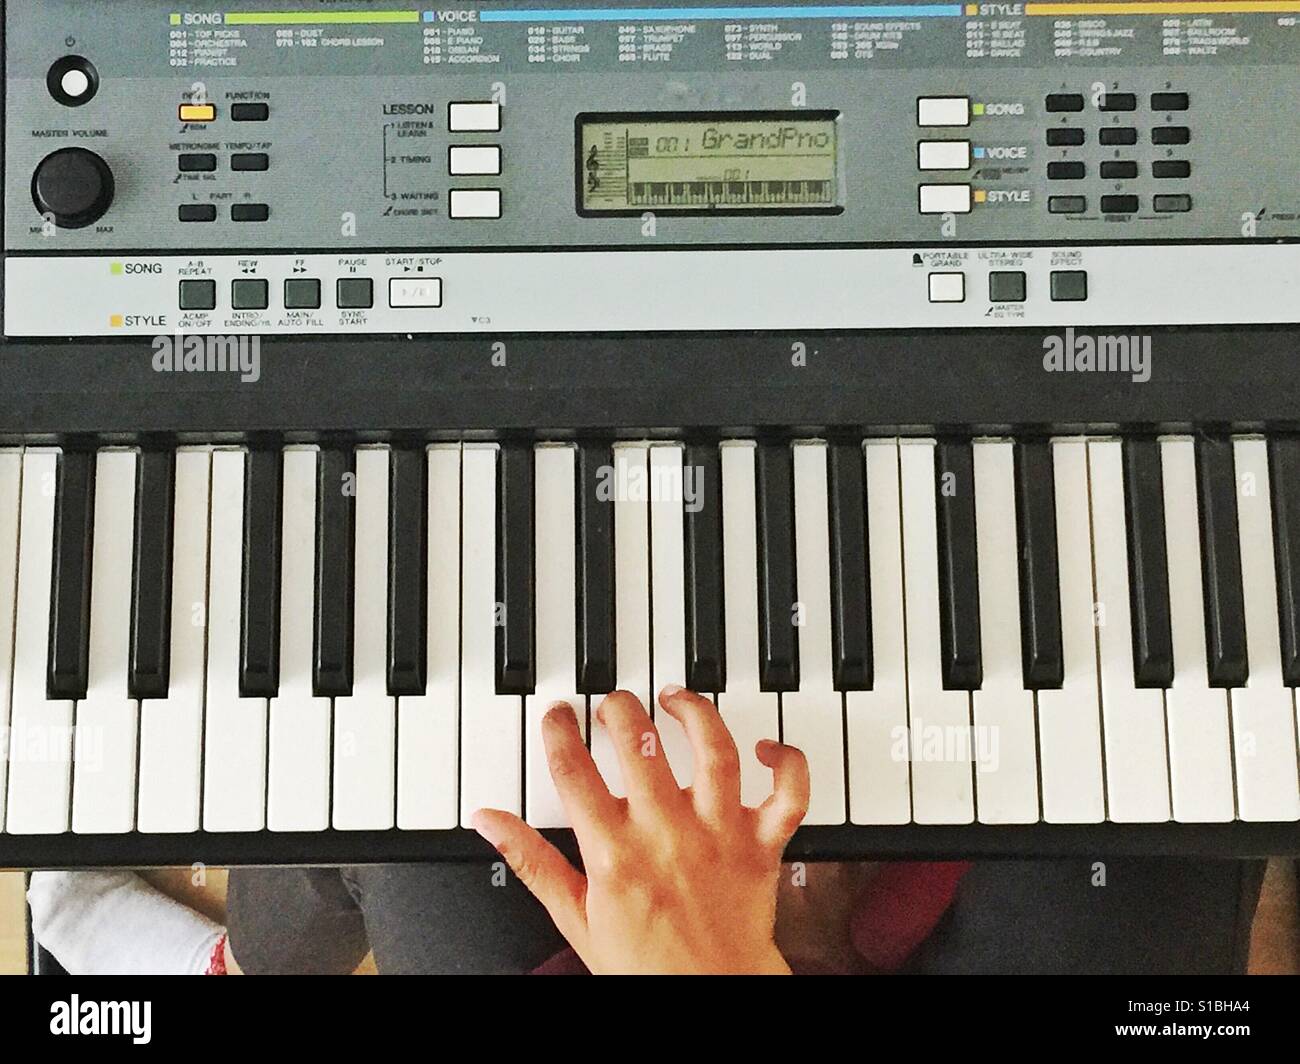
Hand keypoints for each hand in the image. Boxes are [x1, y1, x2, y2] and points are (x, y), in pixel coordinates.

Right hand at [472, 685, 808, 974]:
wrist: (710, 998)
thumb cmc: (645, 966)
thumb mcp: (574, 917)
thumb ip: (531, 861)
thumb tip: (488, 820)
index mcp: (615, 855)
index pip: (574, 772)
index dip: (559, 731)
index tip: (557, 714)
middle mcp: (667, 835)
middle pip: (639, 744)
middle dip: (619, 709)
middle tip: (610, 702)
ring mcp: (719, 835)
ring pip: (713, 750)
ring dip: (693, 712)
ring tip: (674, 697)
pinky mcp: (762, 844)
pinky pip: (789, 792)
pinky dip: (786, 761)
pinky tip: (764, 745)